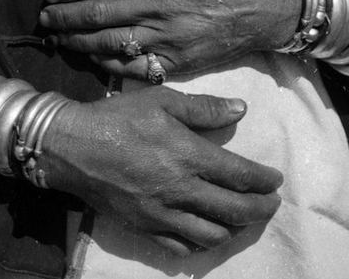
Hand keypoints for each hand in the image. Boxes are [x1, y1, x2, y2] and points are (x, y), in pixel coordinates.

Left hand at [38, 0, 299, 77]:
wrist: (268, 7)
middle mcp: (160, 8)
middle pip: (101, 15)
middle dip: (67, 18)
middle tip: (44, 20)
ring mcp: (168, 39)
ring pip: (112, 44)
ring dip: (79, 43)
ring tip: (57, 41)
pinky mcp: (178, 63)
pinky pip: (135, 69)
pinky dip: (109, 66)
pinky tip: (92, 61)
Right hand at [41, 88, 282, 255]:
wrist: (72, 147)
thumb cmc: (119, 117)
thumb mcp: (162, 100)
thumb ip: (204, 108)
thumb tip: (241, 109)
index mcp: (187, 155)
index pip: (238, 175)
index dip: (262, 181)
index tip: (276, 181)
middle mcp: (180, 190)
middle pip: (233, 210)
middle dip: (259, 209)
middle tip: (271, 204)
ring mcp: (162, 214)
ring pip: (211, 235)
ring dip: (234, 228)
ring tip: (242, 218)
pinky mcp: (145, 228)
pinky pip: (182, 248)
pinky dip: (203, 244)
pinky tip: (208, 233)